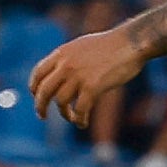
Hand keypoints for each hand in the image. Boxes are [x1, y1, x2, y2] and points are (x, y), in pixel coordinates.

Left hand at [27, 27, 145, 127]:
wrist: (132, 42)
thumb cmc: (112, 45)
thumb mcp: (83, 46)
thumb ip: (70, 59)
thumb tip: (62, 73)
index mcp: (62, 53)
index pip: (38, 72)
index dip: (35, 87)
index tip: (37, 96)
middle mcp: (66, 64)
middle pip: (43, 90)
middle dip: (40, 106)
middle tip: (42, 116)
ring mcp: (78, 76)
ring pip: (60, 102)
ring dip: (65, 114)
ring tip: (72, 118)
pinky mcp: (93, 86)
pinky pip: (80, 109)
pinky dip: (79, 119)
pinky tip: (82, 123)